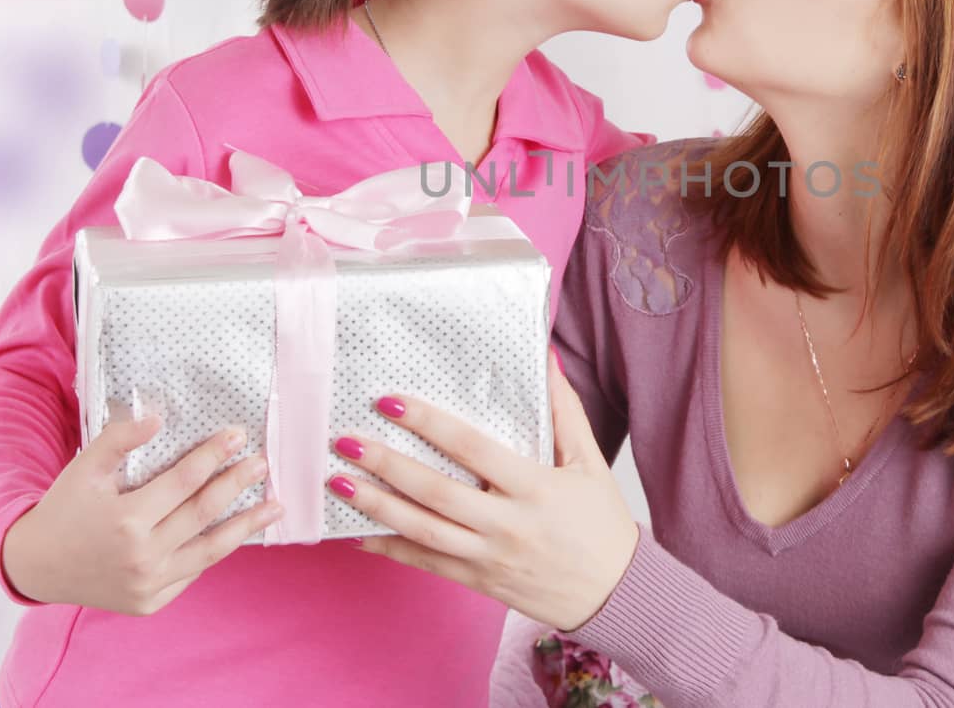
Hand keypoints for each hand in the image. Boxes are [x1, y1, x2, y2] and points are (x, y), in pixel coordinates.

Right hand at [0, 416, 284, 614]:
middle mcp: (141, 557)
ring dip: (247, 526)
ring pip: (211, 550)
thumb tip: (158, 418)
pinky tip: (234, 532)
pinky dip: (214, 551)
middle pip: (204, 513)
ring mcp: (148, 585)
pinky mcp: (149, 603)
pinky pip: (191, 572)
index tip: (237, 436)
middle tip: (262, 464)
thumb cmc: (64, 509)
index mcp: (126, 521)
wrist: (35, 566)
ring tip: (275, 507)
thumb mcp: (84, 468)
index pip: (184, 481)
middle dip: (237, 484)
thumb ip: (119, 439)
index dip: (213, 455)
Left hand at [332, 349, 639, 631]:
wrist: (616, 595)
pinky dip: (391, 548)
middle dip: (387, 466)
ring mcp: (489, 556)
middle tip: (346, 441)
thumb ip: (565, 411)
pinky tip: (358, 533)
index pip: (473, 449)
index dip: (429, 424)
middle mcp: (507, 524)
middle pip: (437, 492)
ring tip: (338, 482)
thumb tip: (547, 358)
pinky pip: (427, 564)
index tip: (391, 402)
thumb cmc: (603, 524)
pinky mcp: (479, 581)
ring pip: (423, 531)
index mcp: (535, 488)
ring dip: (377, 506)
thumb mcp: (591, 462)